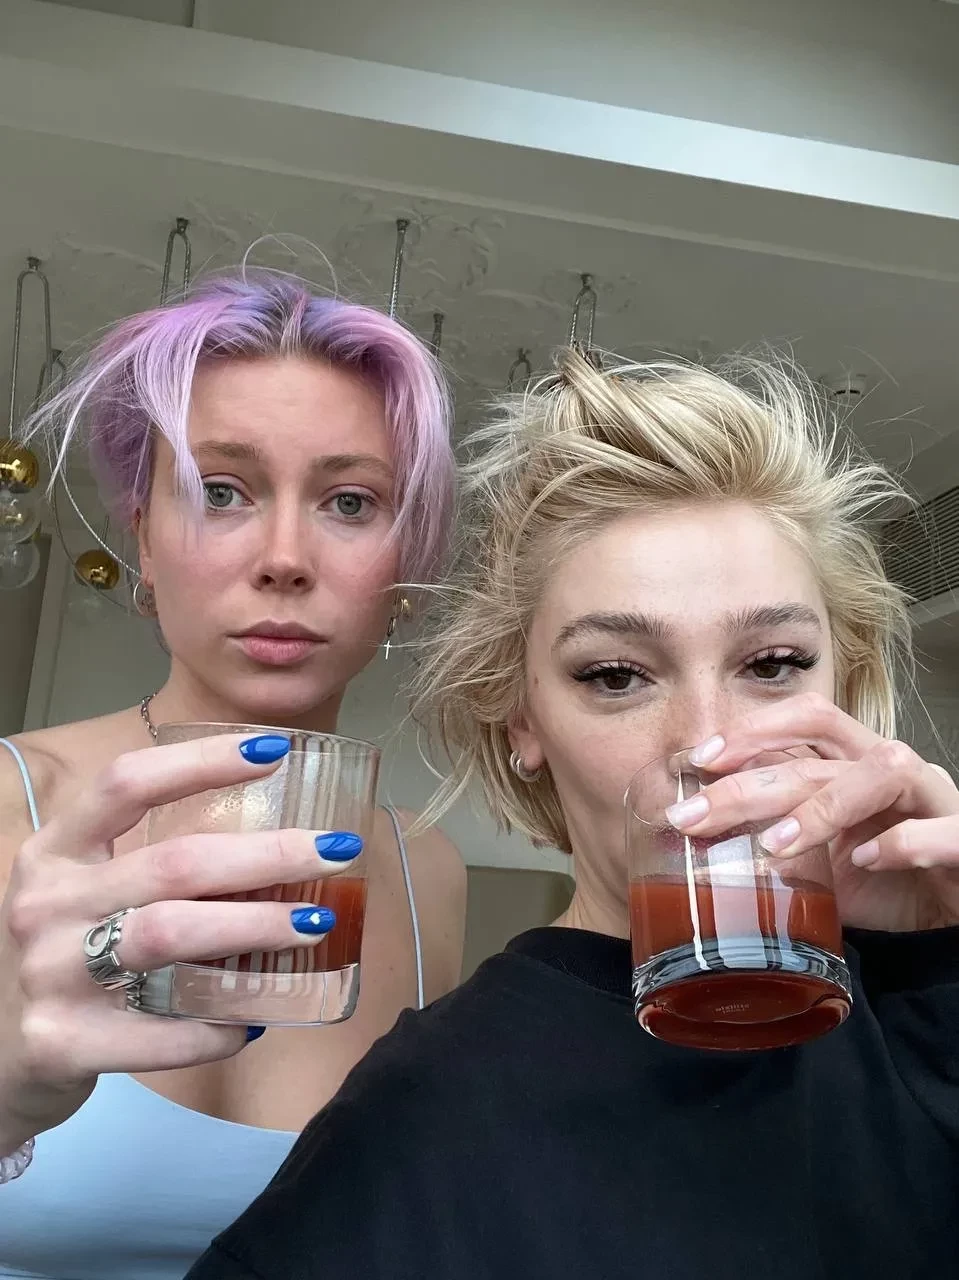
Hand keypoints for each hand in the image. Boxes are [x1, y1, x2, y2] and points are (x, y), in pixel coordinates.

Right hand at [0, 733, 359, 1148]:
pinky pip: (157, 1033)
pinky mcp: (59, 1043)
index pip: (128, 782)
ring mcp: (48, 972)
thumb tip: (277, 845)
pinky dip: (216, 1026)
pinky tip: (255, 1019)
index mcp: (56, 850)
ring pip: (168, 934)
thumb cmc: (65, 956)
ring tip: (315, 924)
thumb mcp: (87, 892)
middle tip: (338, 851)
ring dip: (254, 926)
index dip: (202, 761)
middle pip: (172, 862)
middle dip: (267, 853)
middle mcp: (47, 902)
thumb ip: (154, 864)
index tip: (275, 752)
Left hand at [664, 693, 958, 932]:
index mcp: (855, 760)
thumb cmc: (884, 878)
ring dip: (823, 808)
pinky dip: (903, 842)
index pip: (806, 718)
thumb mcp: (819, 859)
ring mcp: (931, 799)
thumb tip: (702, 844)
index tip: (698, 759)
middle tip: (696, 816)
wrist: (949, 912)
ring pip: (883, 772)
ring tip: (773, 845)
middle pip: (819, 755)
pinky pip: (941, 829)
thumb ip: (775, 841)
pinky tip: (864, 861)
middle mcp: (892, 769)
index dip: (753, 730)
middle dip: (750, 784)